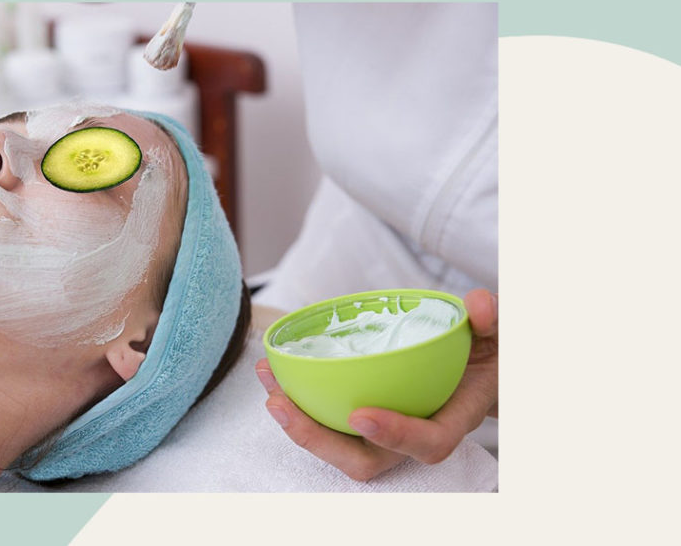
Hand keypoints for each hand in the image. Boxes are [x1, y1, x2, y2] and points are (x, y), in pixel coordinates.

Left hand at [256, 289, 497, 480]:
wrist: (484, 365)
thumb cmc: (489, 351)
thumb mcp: (499, 331)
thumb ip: (492, 318)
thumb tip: (478, 307)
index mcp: (454, 418)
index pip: (429, 443)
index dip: (395, 436)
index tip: (361, 415)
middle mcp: (416, 433)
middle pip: (366, 461)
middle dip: (319, 440)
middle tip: (282, 405)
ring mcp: (387, 430)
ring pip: (340, 447)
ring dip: (299, 424)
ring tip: (269, 386)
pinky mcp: (365, 417)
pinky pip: (330, 423)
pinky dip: (300, 403)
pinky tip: (275, 374)